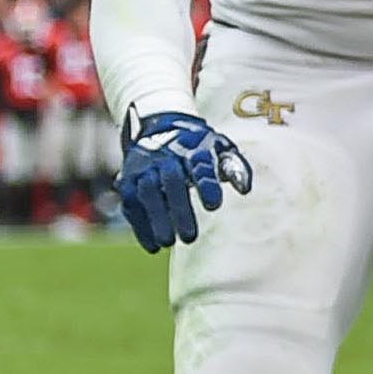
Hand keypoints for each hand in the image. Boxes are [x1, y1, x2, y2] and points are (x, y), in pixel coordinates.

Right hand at [115, 111, 250, 251]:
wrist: (160, 127)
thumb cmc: (200, 147)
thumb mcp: (222, 149)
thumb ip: (235, 167)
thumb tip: (244, 189)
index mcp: (193, 148)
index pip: (200, 165)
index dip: (207, 185)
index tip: (214, 206)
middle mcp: (166, 156)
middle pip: (171, 180)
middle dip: (179, 209)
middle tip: (190, 237)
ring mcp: (144, 167)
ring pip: (147, 192)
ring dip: (156, 219)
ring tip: (168, 243)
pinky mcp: (128, 180)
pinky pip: (130, 202)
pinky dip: (140, 225)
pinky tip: (153, 246)